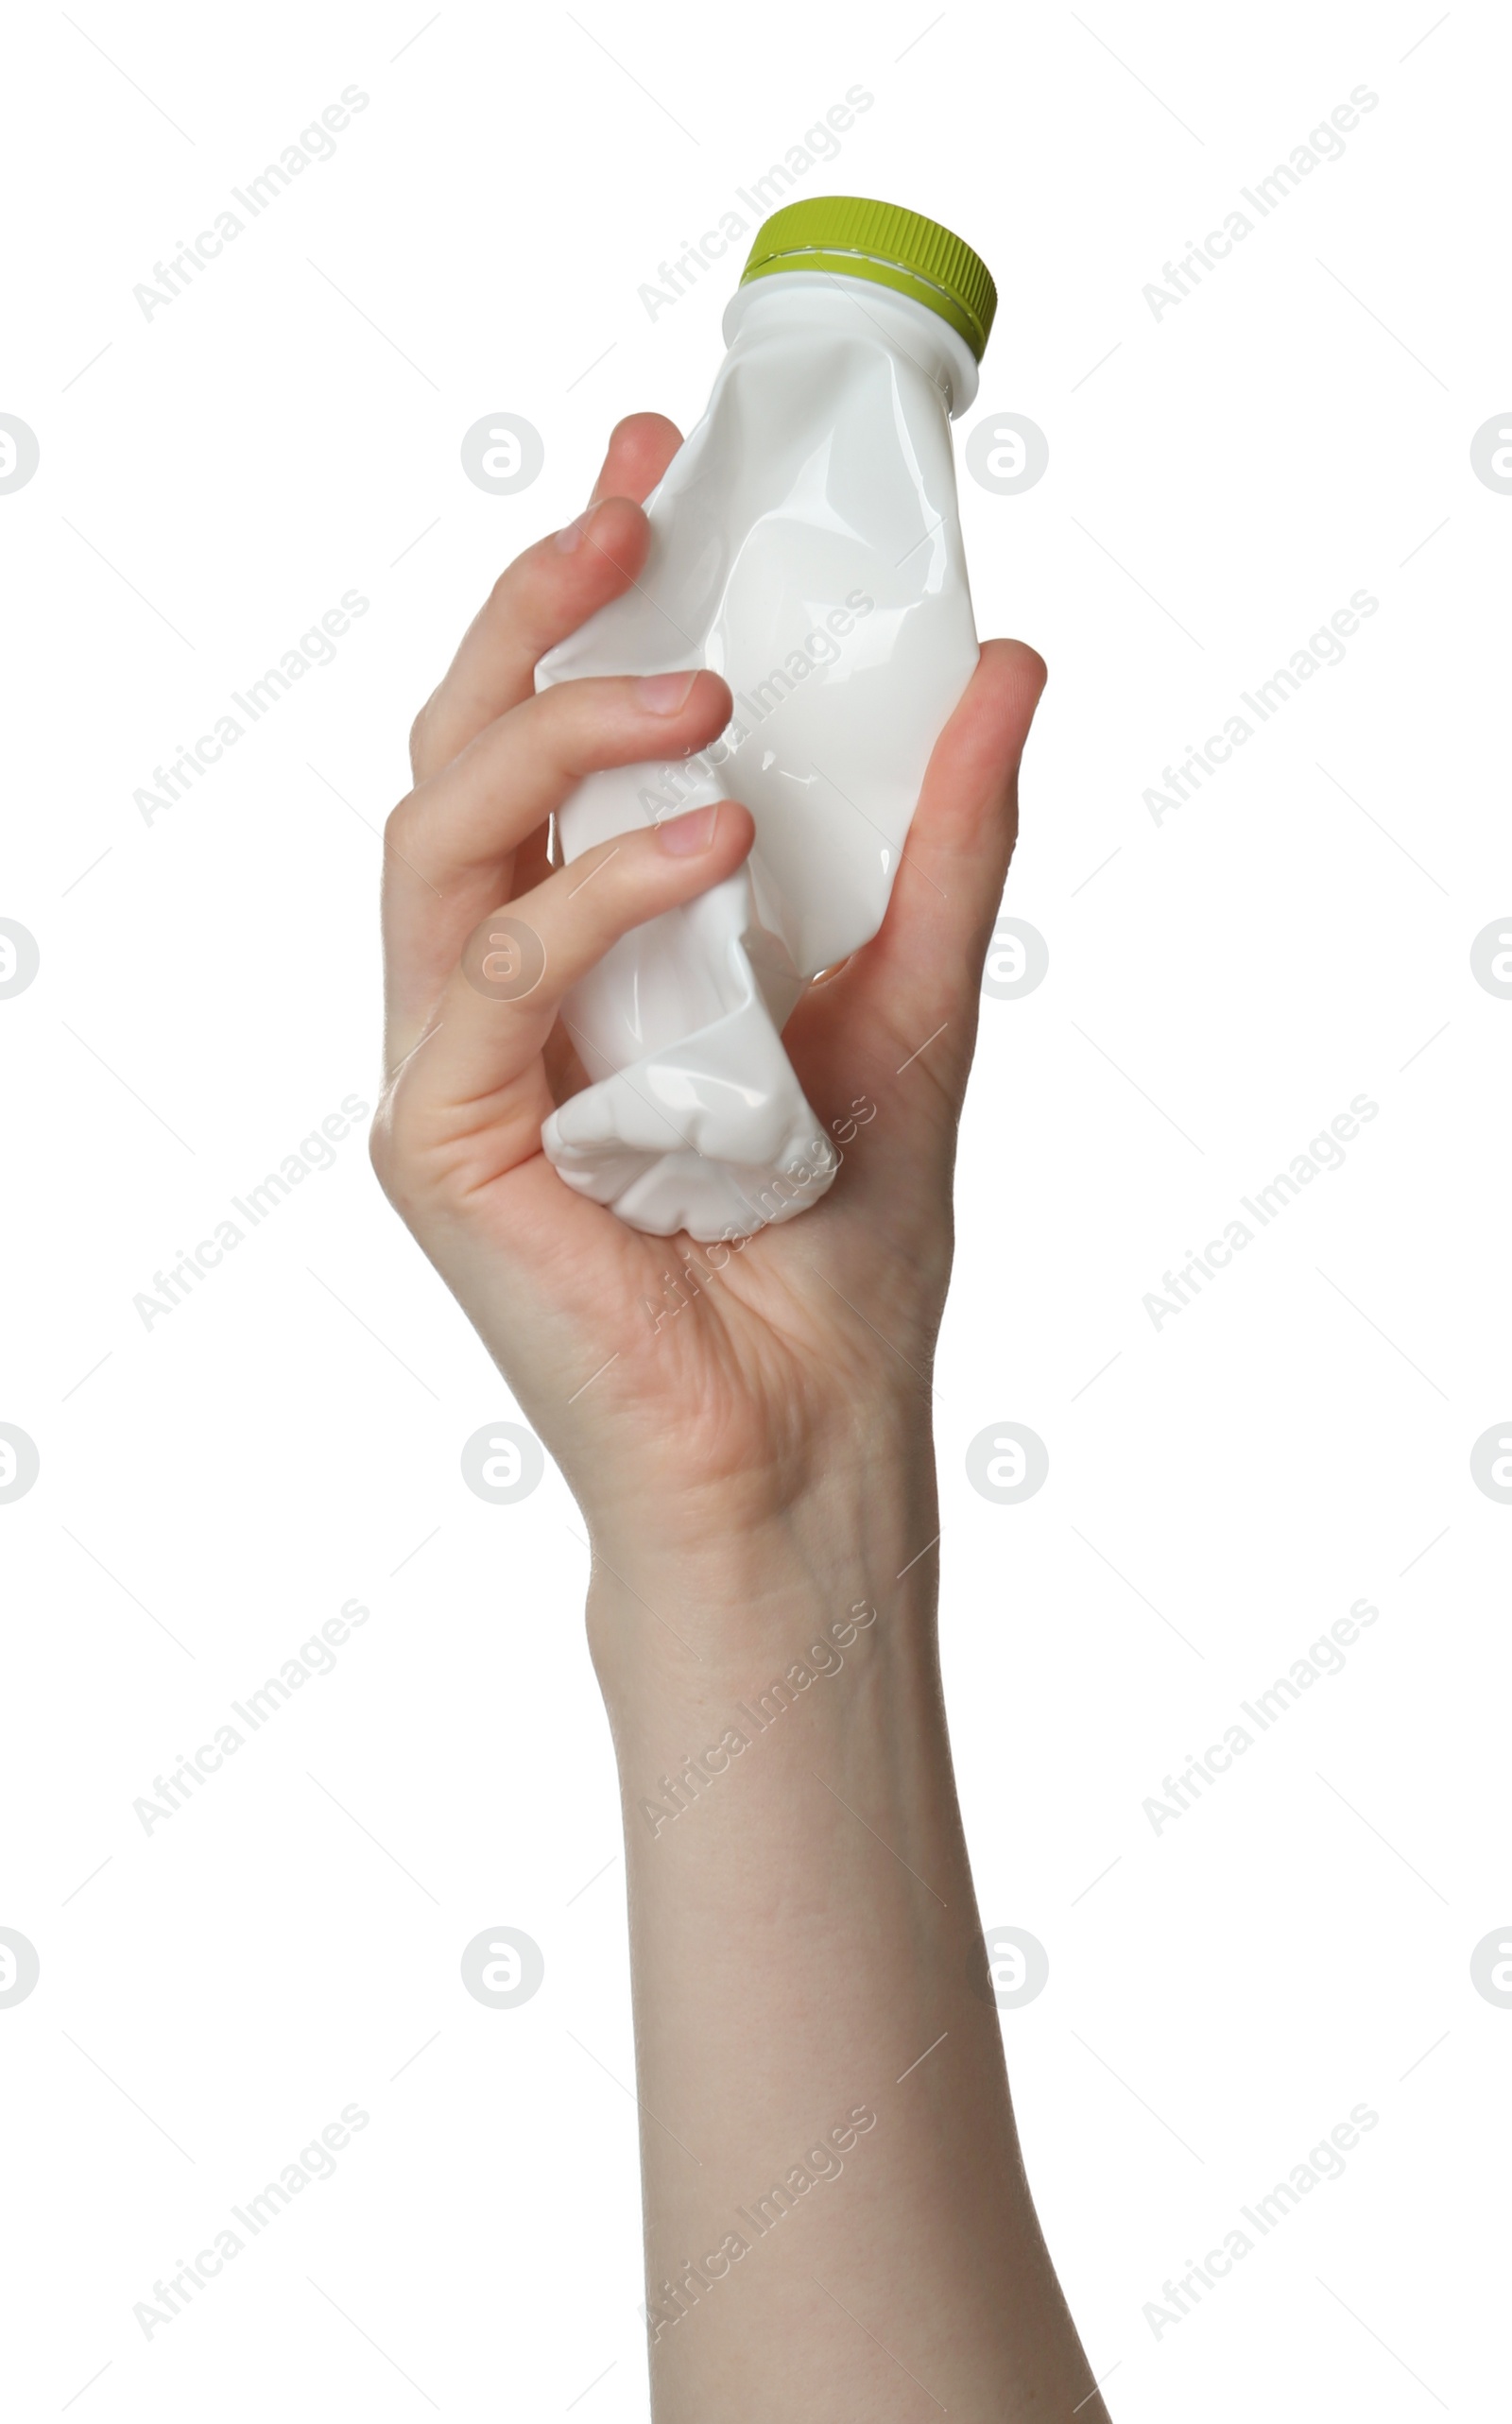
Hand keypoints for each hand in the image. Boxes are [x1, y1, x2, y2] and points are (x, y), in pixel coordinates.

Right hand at [371, 412, 1045, 1580]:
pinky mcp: (442, 1141)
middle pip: (455, 752)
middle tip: (630, 507)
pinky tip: (713, 848)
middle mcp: (490, 990)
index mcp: (575, 948)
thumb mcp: (912, 1002)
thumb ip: (941, 843)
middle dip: (532, 610)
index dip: (572, 592)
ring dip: (558, 730)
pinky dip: (596, 890)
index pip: (537, 737)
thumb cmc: (838, 1254)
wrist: (807, 1443)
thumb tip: (1007, 666)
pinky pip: (491, 968)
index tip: (650, 463)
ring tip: (694, 691)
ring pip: (437, 833)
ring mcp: (452, 1062)